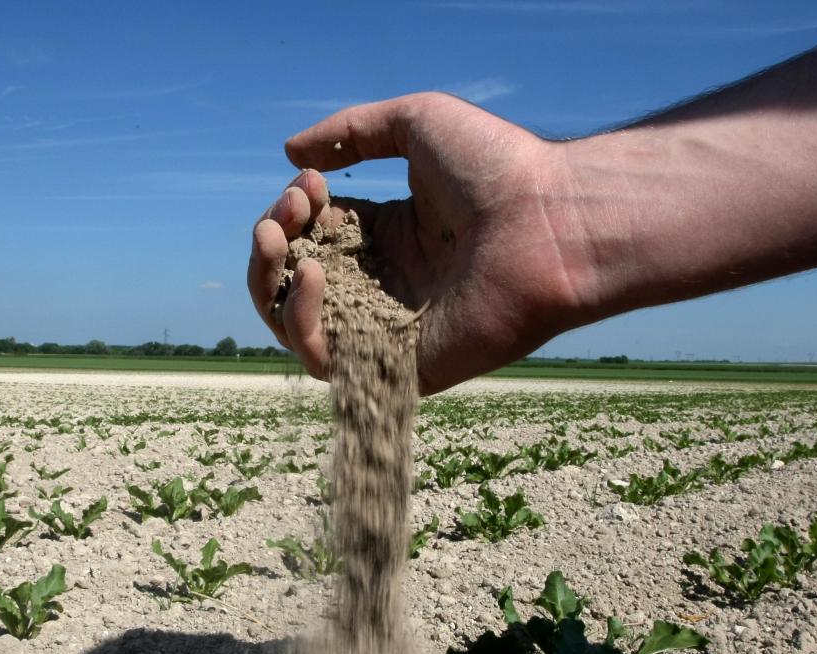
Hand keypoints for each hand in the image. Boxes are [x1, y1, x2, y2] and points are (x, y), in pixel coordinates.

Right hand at [248, 93, 593, 394]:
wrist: (550, 219)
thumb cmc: (497, 165)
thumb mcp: (414, 123)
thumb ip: (350, 131)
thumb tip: (289, 153)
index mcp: (391, 238)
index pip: (313, 238)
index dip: (293, 213)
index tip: (310, 183)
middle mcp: (385, 287)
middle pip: (292, 282)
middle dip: (271, 245)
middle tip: (285, 212)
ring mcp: (388, 331)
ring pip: (294, 326)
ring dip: (267, 281)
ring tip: (276, 238)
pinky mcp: (396, 368)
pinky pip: (323, 360)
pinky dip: (301, 319)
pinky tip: (315, 272)